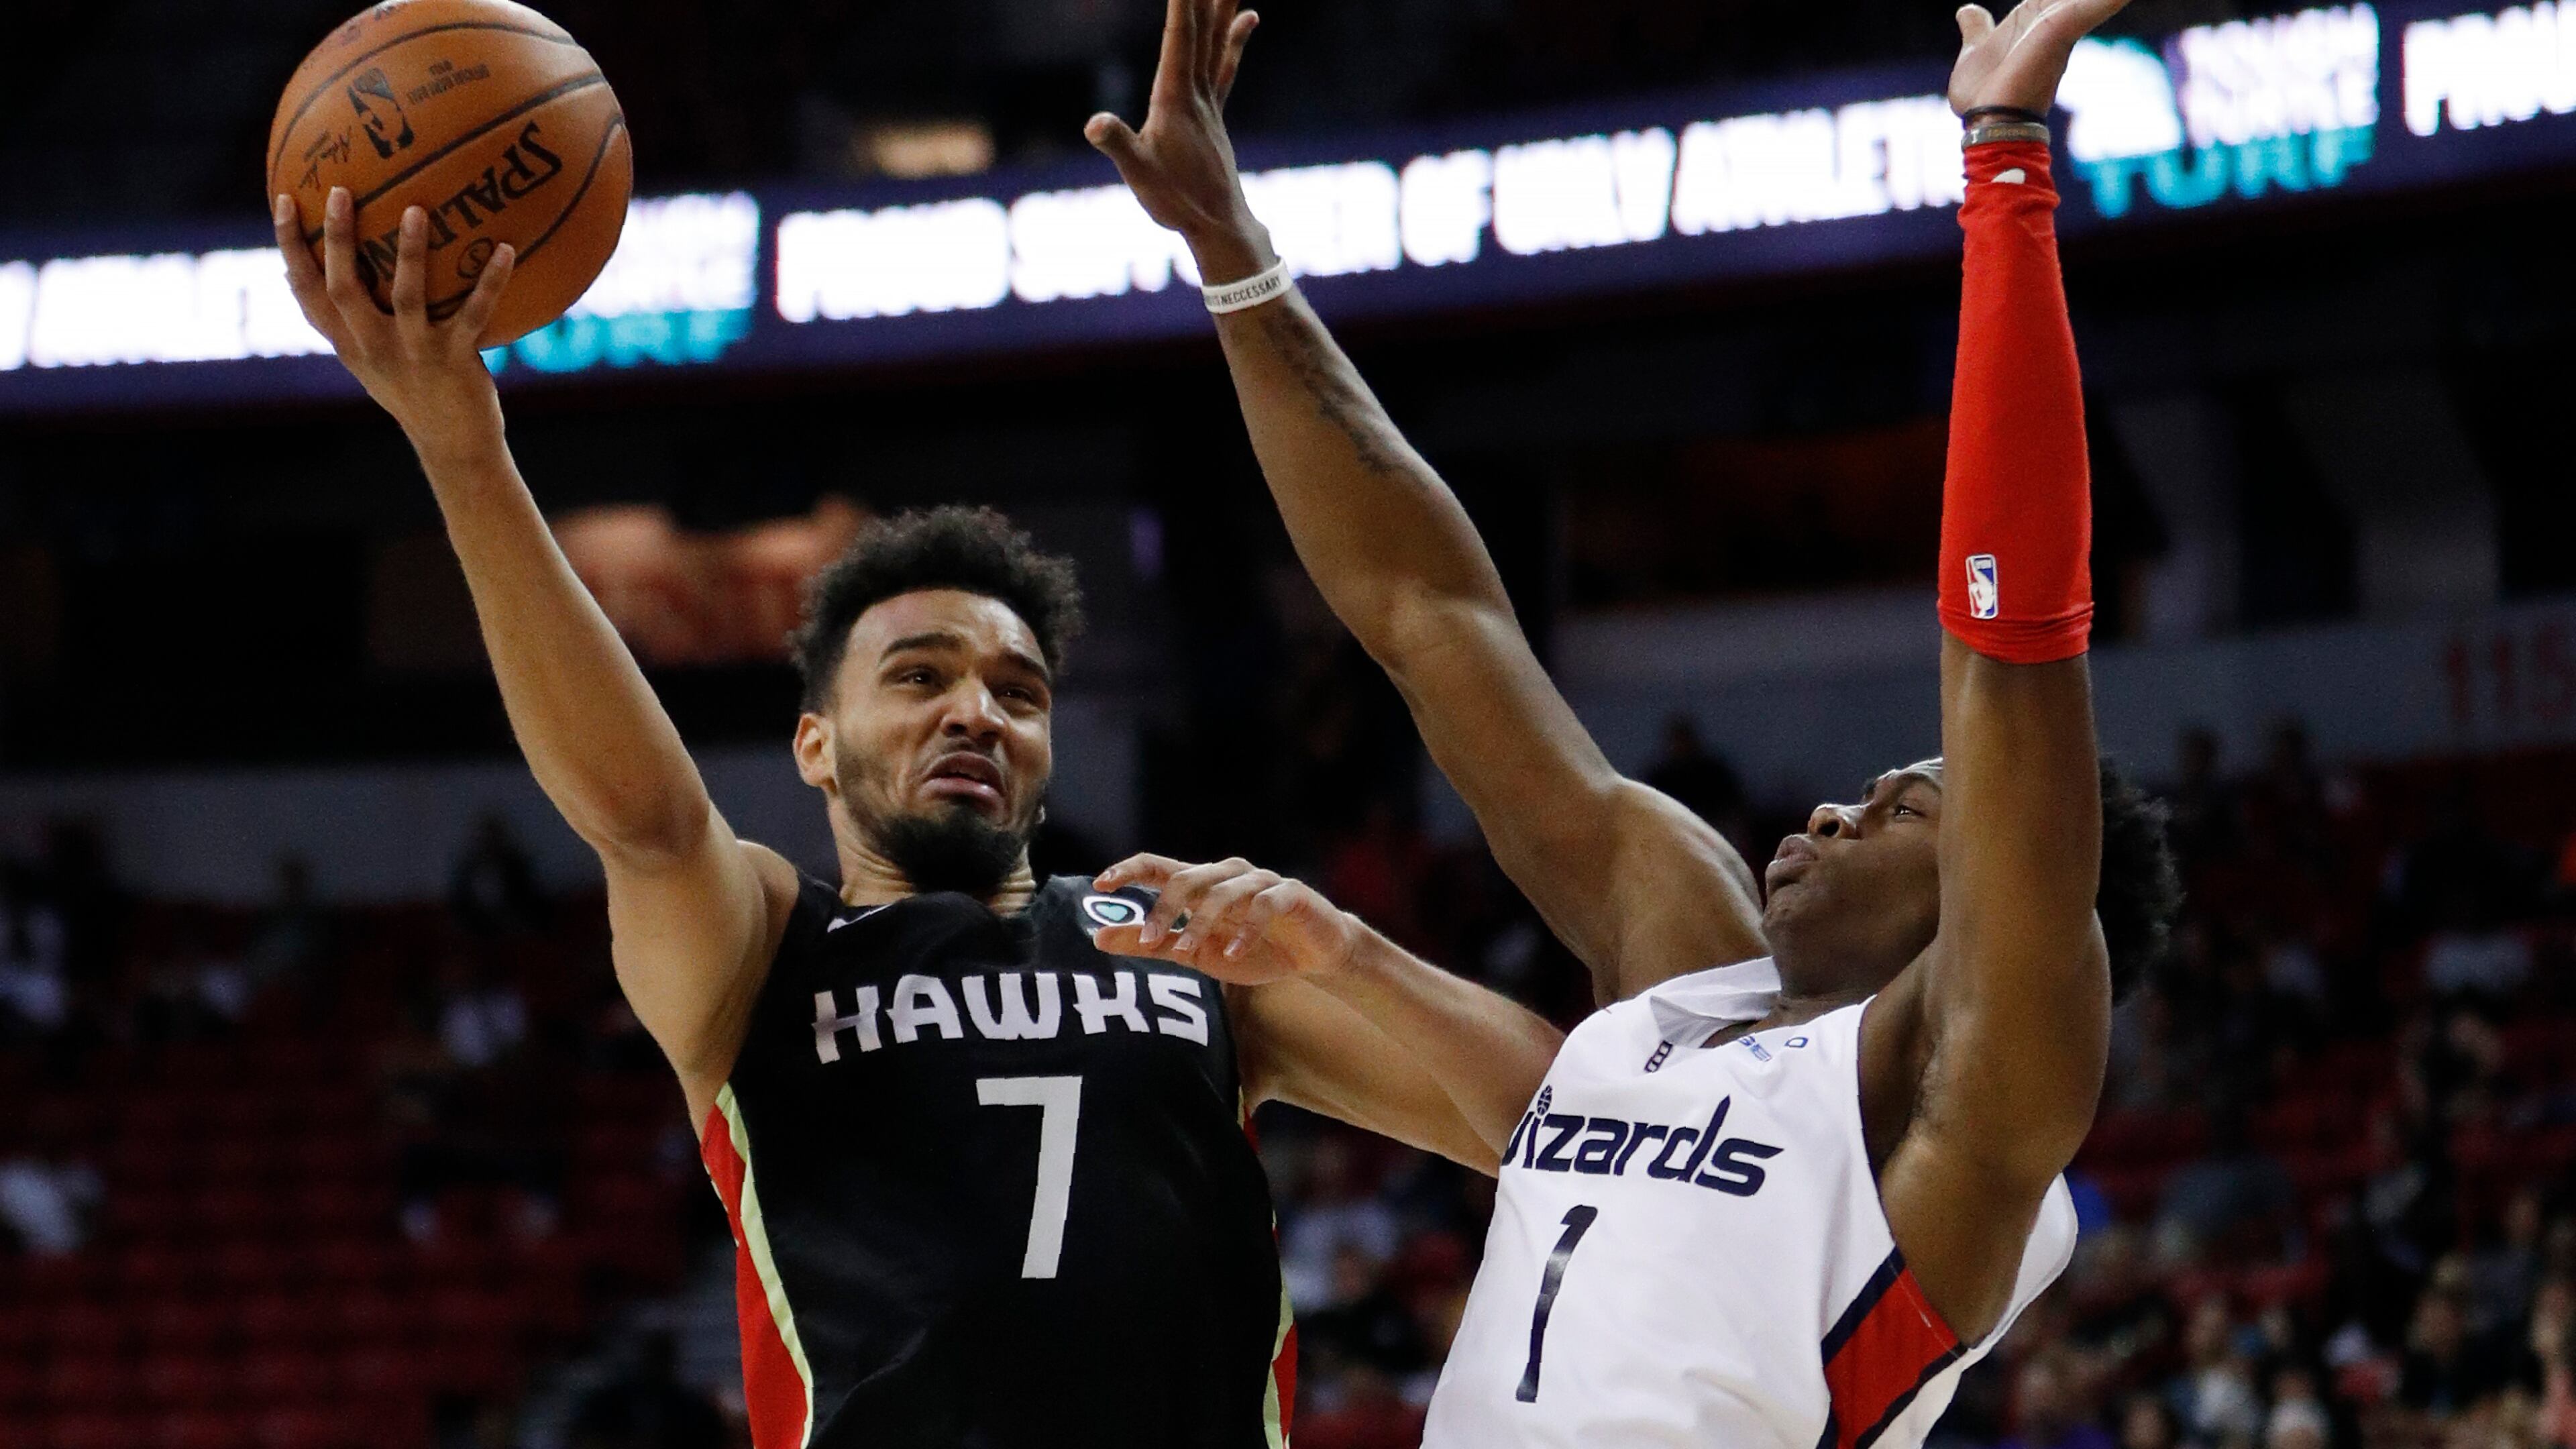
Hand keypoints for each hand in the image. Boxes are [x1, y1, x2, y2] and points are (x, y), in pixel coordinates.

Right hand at [273, 187, 515, 467]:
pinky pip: (474, 312)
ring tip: (417, 209)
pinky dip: (490, 281)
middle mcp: (372, 345)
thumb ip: (346, 317)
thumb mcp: (369, 357)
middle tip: (340, 190)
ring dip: (410, 252)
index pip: (306, 289)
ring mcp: (413, 352)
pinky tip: (504, 248)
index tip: (284, 198)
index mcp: (347, 341)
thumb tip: (306, 269)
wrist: (452, 444)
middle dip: (337, 238)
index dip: (290, 245)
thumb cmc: (412, 390)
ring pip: (406, 296)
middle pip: (343, 286)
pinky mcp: (454, 359)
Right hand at [1084, 0, 1275, 281]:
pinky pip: (1226, 64)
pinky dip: (1235, 37)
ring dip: (1223, 5)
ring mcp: (1209, 102)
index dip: (1182, 3)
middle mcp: (1197, 93)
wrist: (1219, 224)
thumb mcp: (1137, 173)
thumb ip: (1117, 144)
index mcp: (1175, 99)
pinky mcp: (1213, 113)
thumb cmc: (1177, 201)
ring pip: (1218, 41)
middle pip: (1204, 31)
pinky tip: (1248, 17)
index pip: (1179, 39)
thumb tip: (1093, 123)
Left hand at [1091, 854, 1364, 986]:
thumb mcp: (1196, 953)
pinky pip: (1263, 905)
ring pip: (1221, 893)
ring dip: (1200, 925)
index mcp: (1202, 884)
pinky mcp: (1290, 894)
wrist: (1314, 956)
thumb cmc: (1251, 949)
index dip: (1128, 870)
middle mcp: (1227, 875)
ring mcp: (1260, 882)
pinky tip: (1235, 954)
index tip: (1099, 884)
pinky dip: (1246, 930)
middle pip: (1185, 878)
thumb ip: (1151, 943)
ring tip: (1187, 953)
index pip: (1158, 867)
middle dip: (1163, 910)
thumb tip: (1097, 937)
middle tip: (1148, 942)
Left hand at [1947, 0, 2130, 116]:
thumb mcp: (1975, 52)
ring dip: (2107, 1)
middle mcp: (2052, 18)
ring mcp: (2058, 24)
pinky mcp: (2060, 30)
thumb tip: (1967, 10)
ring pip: (2088, 1)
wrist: (1990, 120)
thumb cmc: (1984, 94)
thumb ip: (1977, 29)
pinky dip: (2107, 2)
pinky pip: (2090, 7)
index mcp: (2033, 17)